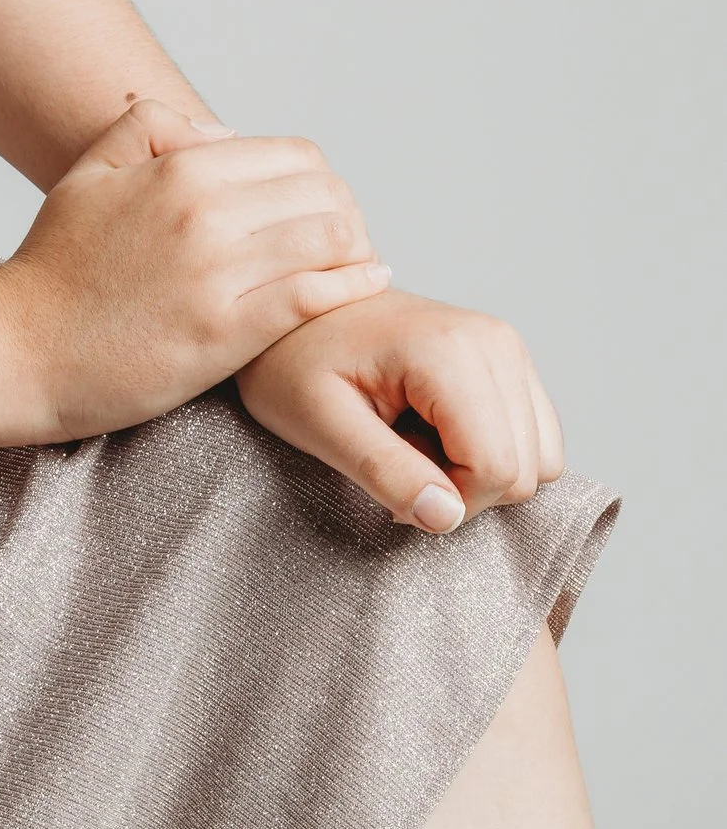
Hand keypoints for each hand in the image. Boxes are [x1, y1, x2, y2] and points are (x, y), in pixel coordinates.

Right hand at [0, 99, 390, 440]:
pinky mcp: (225, 334)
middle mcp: (205, 214)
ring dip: (355, 247)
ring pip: (331, 239)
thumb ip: (150, 129)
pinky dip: (353, 284)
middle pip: (324, 192)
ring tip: (354, 263)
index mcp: (179, 171)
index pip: (294, 155)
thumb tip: (224, 135)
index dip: (317, 179)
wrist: (17, 350)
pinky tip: (364, 282)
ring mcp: (218, 275)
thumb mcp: (87, 174)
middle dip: (345, 210)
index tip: (314, 206)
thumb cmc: (52, 268)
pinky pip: (315, 295)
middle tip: (342, 237)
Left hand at [235, 290, 564, 531]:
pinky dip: (490, 451)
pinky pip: (534, 437)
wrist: (292, 311)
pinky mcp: (509, 358)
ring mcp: (507, 346)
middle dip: (462, 489)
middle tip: (396, 460)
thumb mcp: (319, 424)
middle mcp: (495, 341)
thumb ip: (385, 472)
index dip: (445, 501)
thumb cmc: (292, 363)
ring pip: (537, 459)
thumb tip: (447, 517)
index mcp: (449, 351)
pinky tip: (432, 430)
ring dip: (477, 471)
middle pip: (523, 470)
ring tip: (411, 441)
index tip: (390, 487)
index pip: (494, 469)